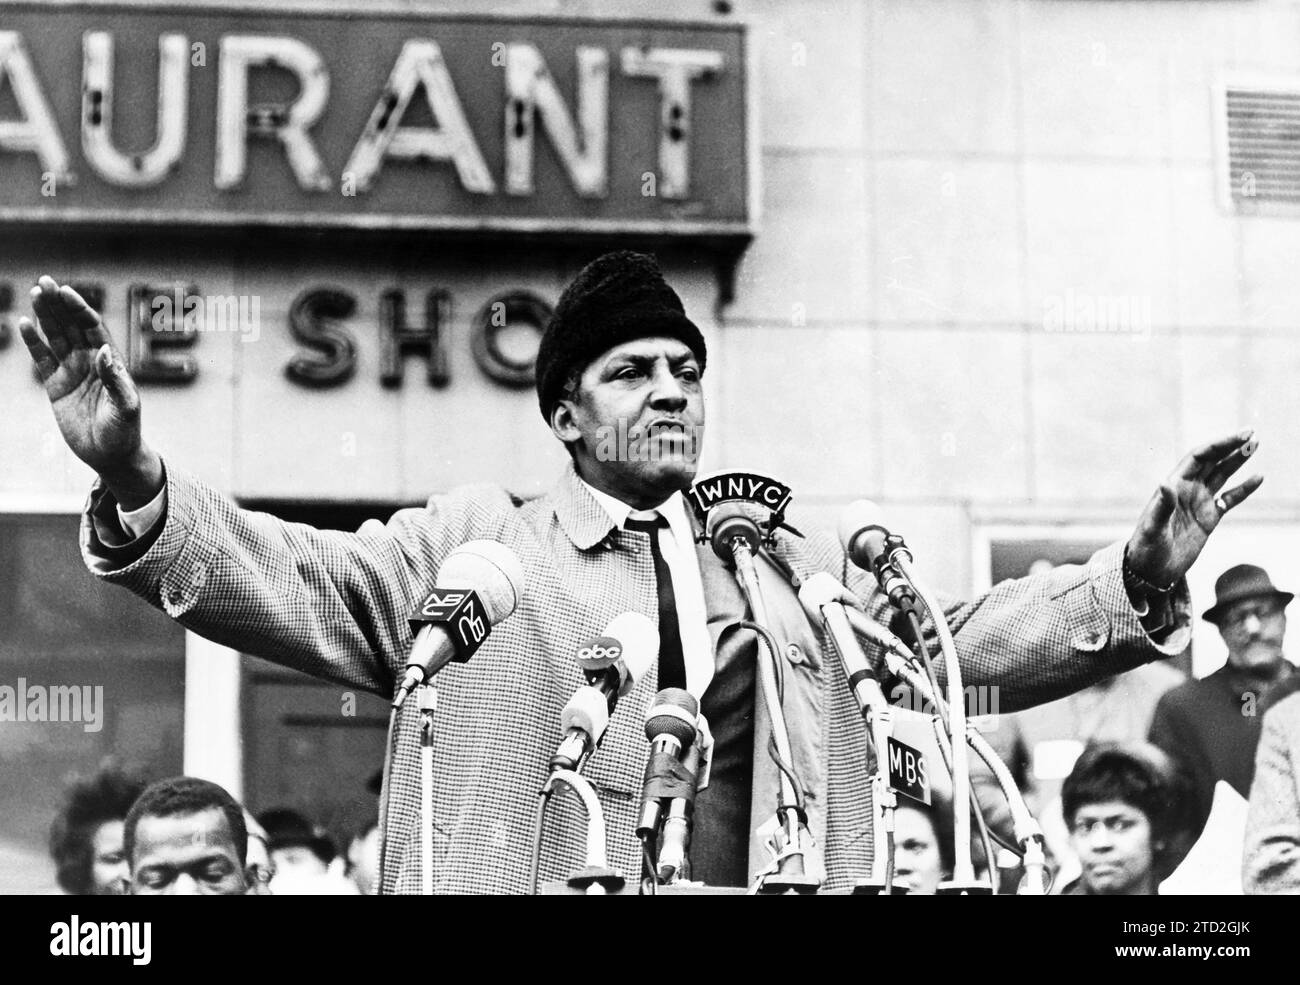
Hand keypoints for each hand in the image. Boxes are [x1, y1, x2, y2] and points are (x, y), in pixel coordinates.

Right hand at [19, 276, 162, 508]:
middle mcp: (91, 361)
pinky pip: (42, 359)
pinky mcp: (56, 386)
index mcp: (110, 360)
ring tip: (35, 293)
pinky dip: (33, 342)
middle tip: (44, 282)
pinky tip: (24, 323)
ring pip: (55, 336)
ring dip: (45, 315)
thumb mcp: (126, 405)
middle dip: (59, 304)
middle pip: (71, 325)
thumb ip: (115, 378)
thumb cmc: (125, 430)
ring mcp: (72, 371)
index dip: (79, 308)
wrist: (111, 455)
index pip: (92, 327)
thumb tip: (103, 351)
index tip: (66, 292)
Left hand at [1126, 430, 1262, 586]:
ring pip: (1221, 475)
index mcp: (1173, 486)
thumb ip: (1161, 507)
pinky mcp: (1209, 518)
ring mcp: (1199, 503)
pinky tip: (1258, 478)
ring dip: (1237, 460)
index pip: (1198, 457)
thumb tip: (1165, 483)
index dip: (1218, 445)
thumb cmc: (1146, 549)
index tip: (1239, 436)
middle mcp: (1187, 490)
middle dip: (1230, 446)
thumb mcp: (1152, 528)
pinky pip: (1229, 499)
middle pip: (1211, 461)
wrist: (1151, 571)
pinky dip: (1243, 489)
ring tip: (1255, 445)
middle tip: (1252, 433)